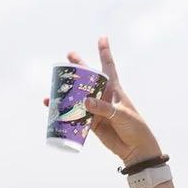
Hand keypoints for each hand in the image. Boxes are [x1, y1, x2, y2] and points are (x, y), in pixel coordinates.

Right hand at [43, 37, 163, 167]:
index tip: (102, 37)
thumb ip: (104, 108)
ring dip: (67, 89)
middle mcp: (104, 97)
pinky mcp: (91, 123)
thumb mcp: (121, 115)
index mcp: (115, 90)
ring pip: (79, 95)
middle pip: (89, 78)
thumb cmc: (135, 128)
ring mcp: (97, 109)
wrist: (136, 150)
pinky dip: (63, 110)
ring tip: (54, 83)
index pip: (109, 67)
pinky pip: (75, 114)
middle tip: (68, 55)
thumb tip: (85, 101)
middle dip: (79, 67)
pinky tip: (51, 105)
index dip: (105, 52)